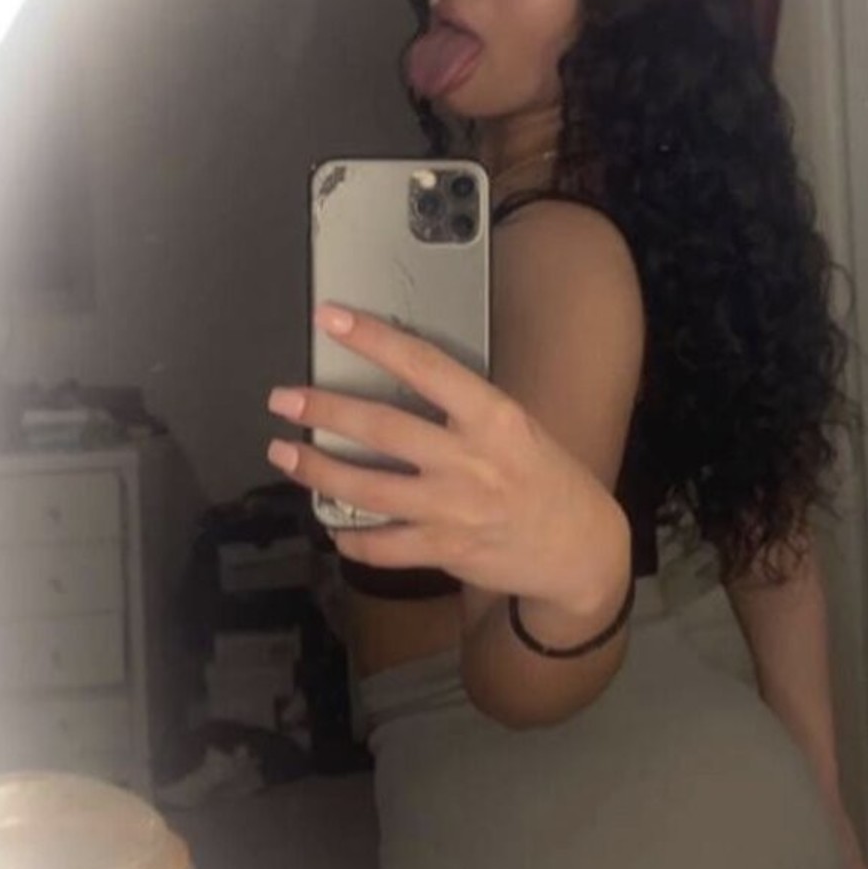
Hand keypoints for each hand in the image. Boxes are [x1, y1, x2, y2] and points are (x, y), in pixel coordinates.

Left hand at [266, 305, 625, 615]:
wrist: (583, 550)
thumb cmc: (550, 481)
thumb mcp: (520, 429)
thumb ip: (466, 412)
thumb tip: (403, 388)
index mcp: (493, 417)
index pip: (423, 365)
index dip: (371, 339)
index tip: (331, 318)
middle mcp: (471, 459)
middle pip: (380, 426)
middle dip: (322, 410)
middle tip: (283, 400)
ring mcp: (454, 507)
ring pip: (367, 487)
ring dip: (317, 470)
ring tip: (285, 454)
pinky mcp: (445, 549)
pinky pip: (381, 545)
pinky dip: (350, 536)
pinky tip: (333, 525)